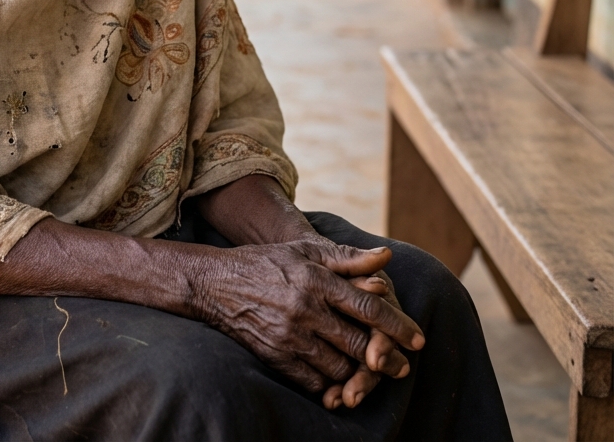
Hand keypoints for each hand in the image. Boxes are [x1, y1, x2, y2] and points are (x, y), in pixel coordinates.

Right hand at [196, 237, 423, 394]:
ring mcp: (290, 336)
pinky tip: (341, 383)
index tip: (418, 339)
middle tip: (402, 366)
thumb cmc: (268, 263)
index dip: (397, 325)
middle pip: (359, 343)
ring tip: (373, 373)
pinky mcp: (276, 357)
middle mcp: (305, 309)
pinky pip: (314, 382)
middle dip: (386, 358)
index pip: (368, 307)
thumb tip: (387, 257)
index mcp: (316, 279)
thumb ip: (347, 258)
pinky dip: (332, 386)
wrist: (218, 284)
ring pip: (340, 367)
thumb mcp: (305, 251)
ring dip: (360, 374)